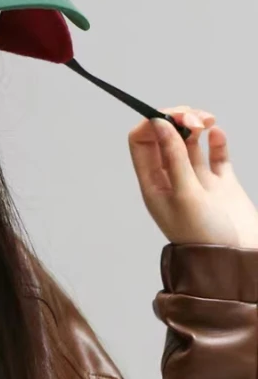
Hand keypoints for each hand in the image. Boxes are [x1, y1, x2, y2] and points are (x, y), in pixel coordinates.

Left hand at [128, 107, 257, 248]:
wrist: (237, 264)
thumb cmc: (205, 237)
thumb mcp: (186, 195)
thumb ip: (174, 158)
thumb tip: (159, 124)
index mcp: (153, 183)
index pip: (141, 142)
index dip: (153, 123)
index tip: (172, 115)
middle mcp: (172, 179)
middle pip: (165, 137)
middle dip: (177, 119)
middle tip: (194, 117)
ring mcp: (197, 180)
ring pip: (189, 141)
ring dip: (195, 125)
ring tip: (208, 121)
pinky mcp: (221, 184)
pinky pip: (215, 155)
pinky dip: (216, 140)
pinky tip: (217, 133)